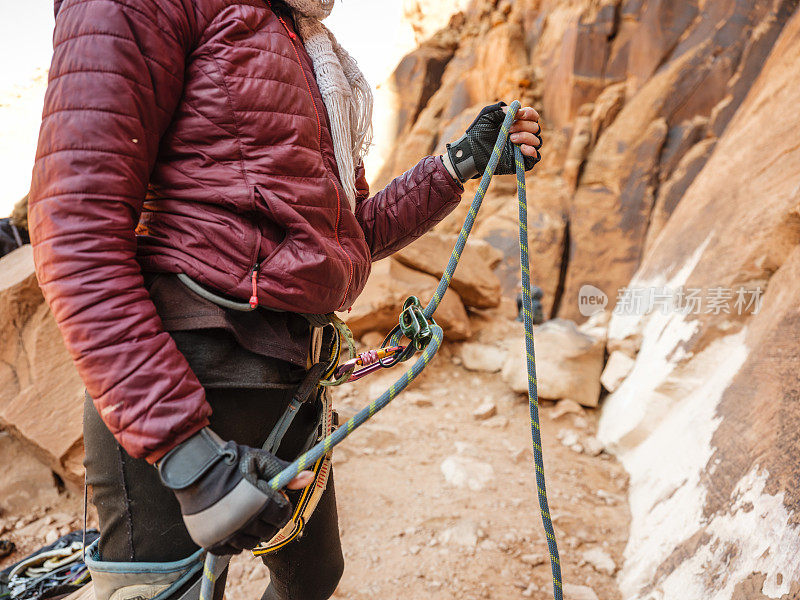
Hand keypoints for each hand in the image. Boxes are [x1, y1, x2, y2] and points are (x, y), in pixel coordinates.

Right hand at [157, 428, 313, 554]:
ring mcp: (227, 534)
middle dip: (268, 520)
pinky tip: (232, 525)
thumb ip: (286, 473)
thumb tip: (310, 477)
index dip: (281, 507)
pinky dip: (234, 542)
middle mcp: (245, 522)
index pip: (283, 516)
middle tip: (259, 506)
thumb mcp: (262, 460)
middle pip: (268, 532)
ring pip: (251, 544)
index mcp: (260, 502)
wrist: (194, 468)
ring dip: (252, 532)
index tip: (274, 499)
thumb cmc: (231, 461)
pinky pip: (231, 550)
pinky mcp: (211, 541)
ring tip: (245, 514)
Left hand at [444, 101, 541, 181]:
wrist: (471, 151)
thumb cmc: (478, 133)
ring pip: (537, 141)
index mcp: (517, 122)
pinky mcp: (520, 161)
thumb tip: (516, 109)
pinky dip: (532, 151)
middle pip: (535, 127)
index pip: (532, 116)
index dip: (529, 113)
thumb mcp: (487, 116)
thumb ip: (500, 109)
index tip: (519, 114)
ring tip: (511, 138)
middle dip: (524, 126)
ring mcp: (522, 148)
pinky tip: (522, 148)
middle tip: (509, 129)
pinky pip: (535, 157)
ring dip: (526, 137)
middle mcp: (522, 134)